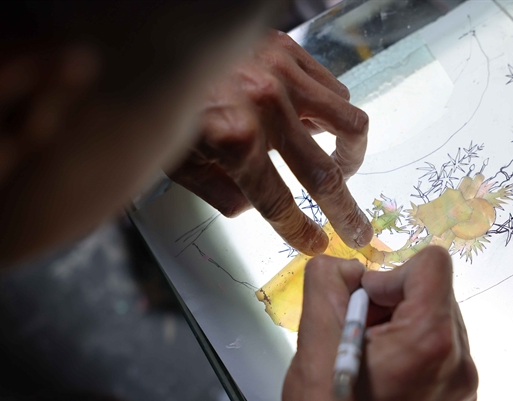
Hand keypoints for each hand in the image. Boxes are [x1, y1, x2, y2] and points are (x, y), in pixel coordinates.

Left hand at [168, 30, 372, 255]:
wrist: (155, 46)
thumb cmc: (167, 105)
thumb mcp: (181, 162)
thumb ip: (223, 194)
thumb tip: (257, 208)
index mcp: (237, 141)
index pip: (281, 204)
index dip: (301, 232)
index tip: (316, 243)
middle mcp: (268, 108)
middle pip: (326, 175)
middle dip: (347, 212)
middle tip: (358, 231)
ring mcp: (284, 76)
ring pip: (349, 123)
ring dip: (350, 155)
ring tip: (340, 166)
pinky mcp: (290, 52)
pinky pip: (334, 90)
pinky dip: (334, 114)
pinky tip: (317, 124)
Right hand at [278, 247, 477, 400]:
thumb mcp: (313, 337)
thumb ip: (327, 280)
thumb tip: (351, 267)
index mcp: (431, 340)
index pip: (433, 263)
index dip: (390, 273)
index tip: (363, 306)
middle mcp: (461, 360)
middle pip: (435, 291)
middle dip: (393, 302)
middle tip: (360, 334)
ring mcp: (466, 384)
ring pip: (438, 318)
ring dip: (402, 323)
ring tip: (372, 357)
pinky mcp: (461, 399)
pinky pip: (442, 348)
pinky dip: (414, 348)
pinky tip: (386, 376)